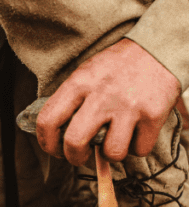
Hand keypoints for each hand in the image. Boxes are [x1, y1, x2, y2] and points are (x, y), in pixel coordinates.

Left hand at [36, 38, 181, 165]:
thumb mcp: (85, 73)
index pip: (47, 121)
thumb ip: (70, 100)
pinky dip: (136, 147)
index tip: (54, 150)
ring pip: (111, 153)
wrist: (159, 48)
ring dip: (110, 154)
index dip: (47, 143)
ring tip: (112, 142)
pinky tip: (135, 135)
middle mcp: (101, 95)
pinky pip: (139, 149)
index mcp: (78, 83)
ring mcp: (128, 106)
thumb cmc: (116, 66)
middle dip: (74, 158)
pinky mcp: (153, 114)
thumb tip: (56, 134)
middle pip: (74, 142)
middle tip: (80, 157)